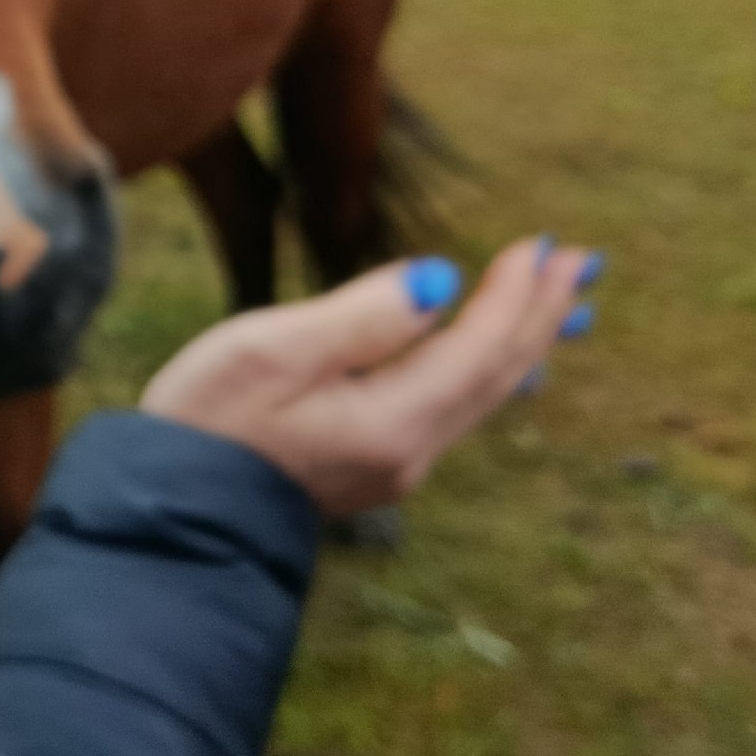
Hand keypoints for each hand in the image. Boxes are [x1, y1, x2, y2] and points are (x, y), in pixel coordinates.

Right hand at [139, 239, 599, 516]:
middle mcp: (410, 450)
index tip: (542, 243)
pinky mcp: (372, 469)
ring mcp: (394, 465)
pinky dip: (488, 371)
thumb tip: (439, 282)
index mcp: (392, 418)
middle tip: (583, 262)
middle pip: (496, 374)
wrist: (171, 512)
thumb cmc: (206, 421)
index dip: (513, 293)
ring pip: (482, 396)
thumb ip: (361, 316)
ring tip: (565, 308)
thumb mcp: (269, 351)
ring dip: (524, 342)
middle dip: (540, 314)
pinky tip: (497, 368)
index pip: (476, 345)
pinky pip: (456, 411)